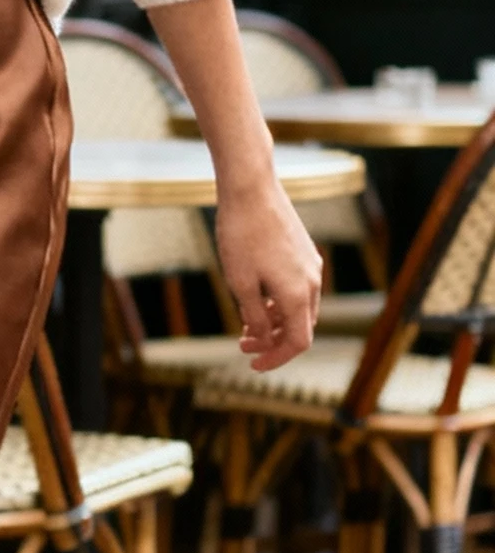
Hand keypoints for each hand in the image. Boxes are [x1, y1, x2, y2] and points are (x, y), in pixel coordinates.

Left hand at [215, 171, 323, 372]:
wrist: (251, 188)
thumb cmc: (241, 235)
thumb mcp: (241, 283)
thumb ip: (254, 317)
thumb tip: (264, 340)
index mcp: (298, 294)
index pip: (298, 342)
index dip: (277, 358)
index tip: (253, 364)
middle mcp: (312, 281)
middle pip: (300, 327)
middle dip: (273, 341)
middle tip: (242, 345)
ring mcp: (311, 265)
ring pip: (299, 308)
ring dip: (274, 322)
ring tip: (244, 326)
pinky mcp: (304, 252)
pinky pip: (297, 288)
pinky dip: (279, 302)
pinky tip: (256, 298)